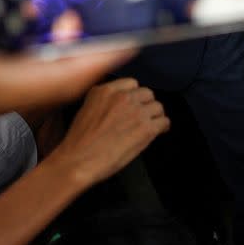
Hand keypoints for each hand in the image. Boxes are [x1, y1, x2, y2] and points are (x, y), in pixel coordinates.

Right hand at [47, 79, 168, 186]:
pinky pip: (164, 122)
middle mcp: (122, 97)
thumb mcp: (87, 110)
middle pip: (147, 93)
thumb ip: (105, 102)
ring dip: (155, 116)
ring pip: (157, 107)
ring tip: (151, 125)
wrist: (79, 161)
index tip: (134, 104)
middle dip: (146, 105)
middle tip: (143, 117)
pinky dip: (163, 127)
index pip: (131, 83)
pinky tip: (159, 132)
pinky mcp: (146, 128)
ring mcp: (136, 111)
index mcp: (104, 91)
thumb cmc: (79, 142)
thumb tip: (121, 106)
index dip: (134, 96)